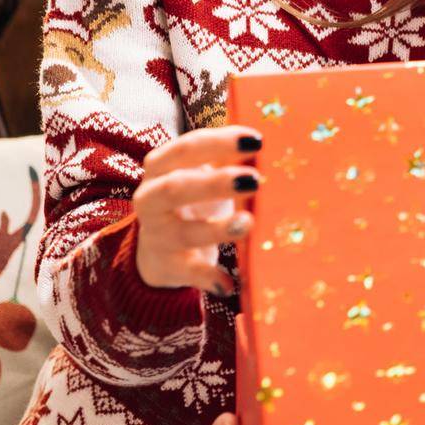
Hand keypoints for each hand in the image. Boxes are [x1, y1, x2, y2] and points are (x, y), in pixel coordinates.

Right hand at [134, 126, 262, 295]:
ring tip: (248, 223)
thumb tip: (273, 141)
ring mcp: (157, 235)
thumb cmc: (195, 198)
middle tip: (255, 179)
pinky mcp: (167, 267)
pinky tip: (230, 284)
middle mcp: (151, 199)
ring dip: (217, 229)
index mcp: (162, 168)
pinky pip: (187, 273)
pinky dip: (209, 278)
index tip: (257, 141)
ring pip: (182, 232)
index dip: (219, 143)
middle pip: (177, 188)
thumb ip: (228, 157)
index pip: (186, 149)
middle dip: (215, 183)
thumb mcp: (205, 172)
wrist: (159, 249)